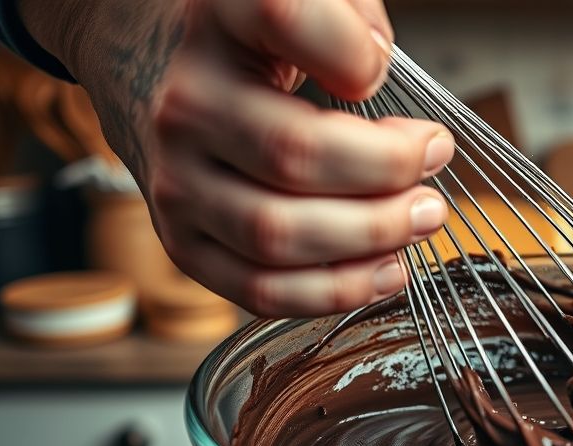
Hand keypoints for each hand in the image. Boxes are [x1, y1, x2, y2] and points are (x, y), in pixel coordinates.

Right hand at [24, 0, 453, 316]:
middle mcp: (186, 103)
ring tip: (420, 217)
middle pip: (295, 155)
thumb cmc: (239, 37)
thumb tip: (374, 72)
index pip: (285, 17)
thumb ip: (348, 18)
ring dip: (371, 238)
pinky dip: (335, 290)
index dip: (352, 53)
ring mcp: (177, 180)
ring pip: (278, 236)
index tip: (380, 74)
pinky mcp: (183, 241)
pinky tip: (385, 268)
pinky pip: (260, 289)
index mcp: (219, 19)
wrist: (139, 61)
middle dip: (388, 173)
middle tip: (433, 164)